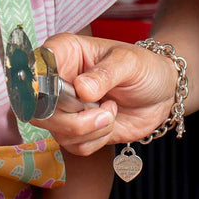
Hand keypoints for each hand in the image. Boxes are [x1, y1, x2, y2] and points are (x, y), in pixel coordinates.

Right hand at [35, 32, 175, 155]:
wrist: (162, 93)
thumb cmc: (144, 67)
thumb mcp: (129, 62)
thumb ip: (105, 74)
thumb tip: (81, 89)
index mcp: (63, 53)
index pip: (36, 68)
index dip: (42, 85)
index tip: (66, 94)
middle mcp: (57, 81)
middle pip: (39, 108)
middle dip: (72, 117)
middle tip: (101, 108)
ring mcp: (64, 108)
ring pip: (56, 131)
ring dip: (90, 129)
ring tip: (111, 111)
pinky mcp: (76, 130)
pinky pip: (74, 145)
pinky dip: (96, 139)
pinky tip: (109, 122)